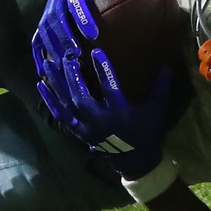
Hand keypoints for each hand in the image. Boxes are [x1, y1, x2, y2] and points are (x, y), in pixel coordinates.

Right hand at [33, 0, 145, 59]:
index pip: (76, 2)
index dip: (83, 17)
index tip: (94, 34)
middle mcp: (57, 1)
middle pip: (58, 21)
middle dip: (66, 38)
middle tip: (76, 55)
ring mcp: (48, 14)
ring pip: (47, 33)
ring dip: (54, 50)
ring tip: (66, 65)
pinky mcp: (42, 24)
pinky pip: (37, 41)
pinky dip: (38, 56)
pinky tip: (44, 73)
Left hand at [38, 48, 171, 179]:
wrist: (133, 159)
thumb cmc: (146, 131)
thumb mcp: (156, 109)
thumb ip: (161, 87)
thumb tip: (169, 64)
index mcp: (120, 113)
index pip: (110, 89)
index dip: (103, 70)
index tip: (97, 52)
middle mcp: (100, 121)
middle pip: (82, 98)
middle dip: (72, 77)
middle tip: (66, 54)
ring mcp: (86, 127)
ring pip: (67, 104)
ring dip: (56, 84)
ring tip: (47, 63)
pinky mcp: (77, 131)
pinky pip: (60, 115)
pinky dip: (50, 100)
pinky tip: (41, 84)